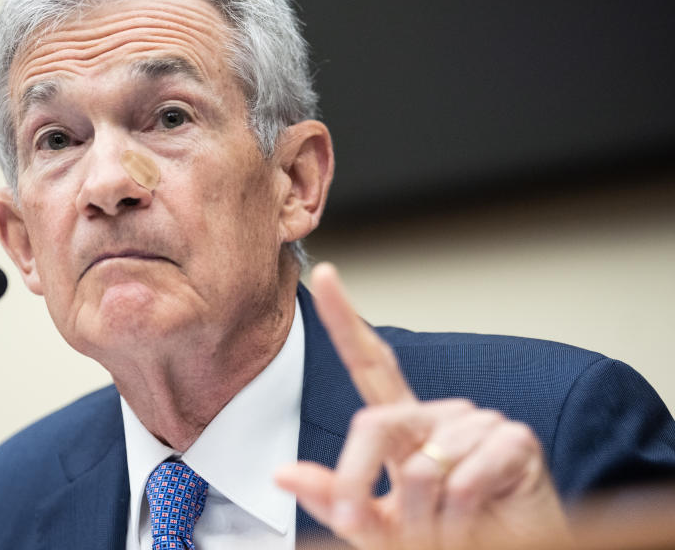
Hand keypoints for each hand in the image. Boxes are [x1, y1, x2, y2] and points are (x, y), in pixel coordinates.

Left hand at [276, 263, 572, 548]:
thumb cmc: (447, 537)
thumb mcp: (380, 525)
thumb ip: (336, 497)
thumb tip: (282, 474)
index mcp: (404, 425)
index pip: (370, 364)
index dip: (344, 319)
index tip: (324, 273)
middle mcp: (439, 413)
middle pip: (374, 425)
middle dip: (361, 483)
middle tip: (395, 532)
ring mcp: (478, 422)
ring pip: (420, 467)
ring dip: (428, 516)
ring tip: (453, 525)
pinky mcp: (515, 441)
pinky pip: (464, 480)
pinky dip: (462, 516)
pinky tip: (480, 517)